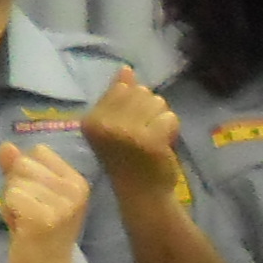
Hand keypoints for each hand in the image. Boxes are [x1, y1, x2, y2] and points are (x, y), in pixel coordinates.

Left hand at [0, 140, 95, 262]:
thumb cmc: (37, 234)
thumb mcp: (30, 195)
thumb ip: (16, 169)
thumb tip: (4, 145)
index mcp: (77, 181)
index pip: (38, 151)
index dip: (26, 172)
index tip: (34, 197)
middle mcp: (75, 190)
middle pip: (24, 163)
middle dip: (15, 185)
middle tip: (27, 212)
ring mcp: (61, 204)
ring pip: (15, 180)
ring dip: (10, 200)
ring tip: (25, 221)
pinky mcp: (43, 218)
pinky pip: (11, 196)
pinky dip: (8, 210)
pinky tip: (21, 227)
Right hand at [80, 65, 182, 187]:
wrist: (141, 194)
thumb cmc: (127, 158)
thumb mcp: (114, 125)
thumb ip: (118, 97)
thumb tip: (125, 69)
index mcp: (91, 120)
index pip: (122, 88)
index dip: (133, 104)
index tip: (129, 127)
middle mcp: (105, 124)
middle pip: (141, 92)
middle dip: (148, 111)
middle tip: (142, 135)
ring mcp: (127, 133)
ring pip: (157, 103)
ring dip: (160, 119)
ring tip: (152, 139)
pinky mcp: (150, 140)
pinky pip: (169, 117)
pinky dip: (172, 130)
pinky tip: (163, 145)